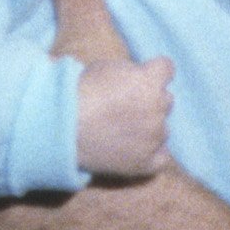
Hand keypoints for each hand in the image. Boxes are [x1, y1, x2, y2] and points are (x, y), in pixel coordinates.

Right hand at [78, 53, 173, 179]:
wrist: (62, 128)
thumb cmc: (79, 93)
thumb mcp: (105, 67)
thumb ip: (132, 71)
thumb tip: (142, 76)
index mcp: (149, 82)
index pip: (167, 68)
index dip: (153, 71)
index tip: (141, 77)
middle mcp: (157, 109)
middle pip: (166, 99)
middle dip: (151, 99)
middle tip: (127, 105)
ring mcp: (154, 138)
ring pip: (163, 128)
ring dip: (150, 126)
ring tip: (123, 128)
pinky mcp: (146, 162)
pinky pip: (162, 157)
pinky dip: (152, 153)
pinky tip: (137, 147)